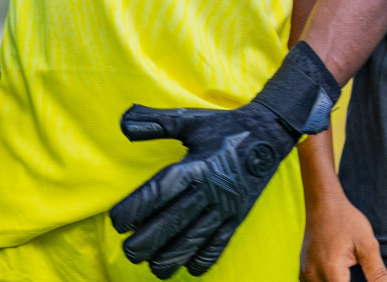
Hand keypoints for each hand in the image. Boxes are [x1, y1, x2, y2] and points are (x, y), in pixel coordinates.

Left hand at [110, 102, 297, 277]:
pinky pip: (222, 242)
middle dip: (150, 240)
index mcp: (196, 166)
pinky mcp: (238, 216)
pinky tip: (190, 269)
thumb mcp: (187, 120)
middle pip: (176, 220)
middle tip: (129, 252)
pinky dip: (206, 258)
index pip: (161, 192)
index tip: (117, 222)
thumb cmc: (222, 126)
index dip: (137, 208)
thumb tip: (124, 125)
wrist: (268, 135)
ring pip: (197, 237)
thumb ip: (155, 123)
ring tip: (153, 268)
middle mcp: (212, 190)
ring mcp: (227, 206)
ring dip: (174, 255)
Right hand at [301, 188, 386, 281]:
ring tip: (348, 275)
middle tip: (358, 272)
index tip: (367, 278)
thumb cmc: (346, 220)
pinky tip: (338, 278)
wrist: (322, 202)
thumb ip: (377, 273)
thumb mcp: (368, 246)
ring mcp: (306, 271)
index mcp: (330, 269)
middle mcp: (313, 273)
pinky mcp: (303, 268)